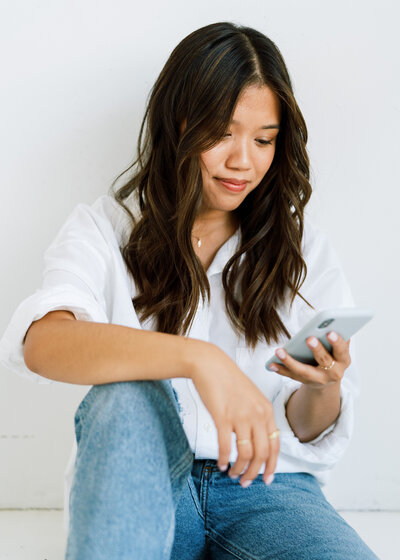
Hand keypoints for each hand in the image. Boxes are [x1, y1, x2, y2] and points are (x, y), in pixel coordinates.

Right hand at [190, 342, 278, 486]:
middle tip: (245, 483)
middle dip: (255, 473)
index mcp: (266, 410)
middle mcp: (257, 414)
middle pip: (262, 454)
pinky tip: (221, 465)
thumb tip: (256, 441)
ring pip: (246, 454)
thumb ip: (257, 416)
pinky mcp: (222, 416)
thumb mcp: (251, 396)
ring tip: (232, 474)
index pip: (275, 445)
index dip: (272, 466)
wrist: (210, 364)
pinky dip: (225, 460)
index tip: (266, 479)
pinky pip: (226, 446)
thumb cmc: (228, 380)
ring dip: (239, 469)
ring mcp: (240, 416)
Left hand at [268, 331, 350, 388]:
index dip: (337, 343)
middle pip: (324, 361)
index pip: (342, 351)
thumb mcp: (340, 349)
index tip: (330, 332)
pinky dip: (281, 370)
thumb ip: (340, 336)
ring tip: (279, 351)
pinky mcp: (305, 382)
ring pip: (303, 371)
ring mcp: (318, 379)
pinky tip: (271, 364)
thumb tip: (336, 321)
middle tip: (309, 338)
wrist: (328, 379)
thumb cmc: (333, 356)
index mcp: (343, 361)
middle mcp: (333, 373)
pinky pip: (291, 376)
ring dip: (290, 362)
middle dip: (317, 349)